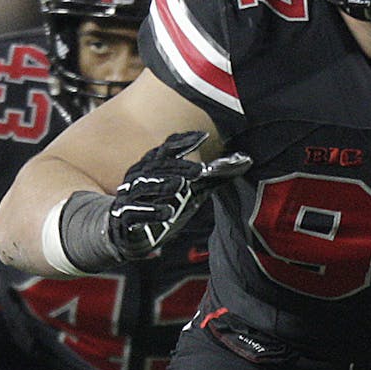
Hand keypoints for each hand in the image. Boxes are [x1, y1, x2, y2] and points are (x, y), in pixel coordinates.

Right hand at [109, 131, 250, 259]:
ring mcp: (130, 197)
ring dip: (162, 185)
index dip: (182, 142)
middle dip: (179, 167)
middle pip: (158, 167)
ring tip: (181, 185)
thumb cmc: (161, 205)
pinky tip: (167, 212)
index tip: (202, 137)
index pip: (166, 150)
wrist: (124, 232)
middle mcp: (138, 178)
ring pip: (145, 186)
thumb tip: (245, 160)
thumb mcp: (189, 191)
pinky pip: (135, 212)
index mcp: (151, 166)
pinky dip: (151, 212)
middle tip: (200, 171)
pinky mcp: (124, 218)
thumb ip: (213, 177)